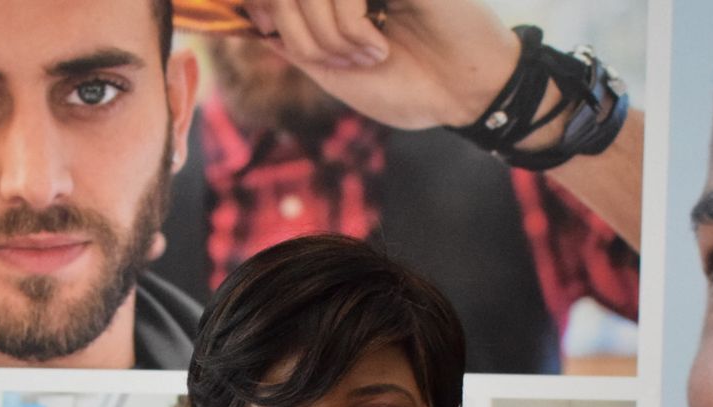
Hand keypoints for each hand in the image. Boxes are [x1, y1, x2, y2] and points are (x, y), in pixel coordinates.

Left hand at [242, 0, 521, 130]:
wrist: (463, 93)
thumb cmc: (405, 85)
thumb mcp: (330, 70)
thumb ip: (291, 38)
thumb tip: (248, 15)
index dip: (256, 5)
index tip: (271, 33)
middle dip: (301, 33)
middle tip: (338, 62)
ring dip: (327, 36)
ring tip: (366, 57)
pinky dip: (349, 27)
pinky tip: (380, 45)